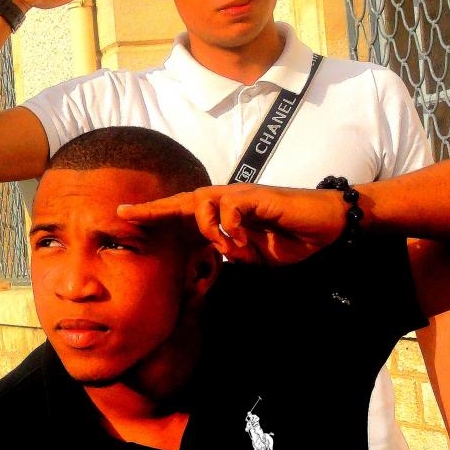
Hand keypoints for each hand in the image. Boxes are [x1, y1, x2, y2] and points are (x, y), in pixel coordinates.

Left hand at [118, 184, 346, 263]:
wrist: (326, 224)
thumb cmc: (290, 237)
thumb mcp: (255, 255)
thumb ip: (233, 253)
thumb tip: (216, 253)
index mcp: (222, 214)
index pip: (181, 212)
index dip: (154, 214)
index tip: (123, 216)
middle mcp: (226, 199)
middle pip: (181, 200)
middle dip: (152, 208)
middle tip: (124, 214)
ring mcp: (240, 195)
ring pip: (202, 201)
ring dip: (207, 227)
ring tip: (228, 246)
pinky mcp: (257, 195)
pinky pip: (230, 207)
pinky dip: (232, 226)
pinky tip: (244, 240)